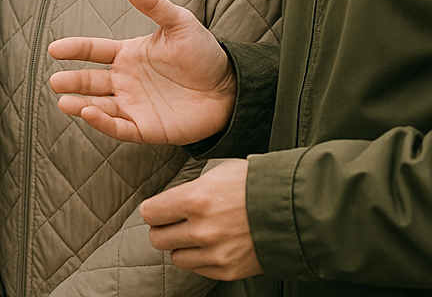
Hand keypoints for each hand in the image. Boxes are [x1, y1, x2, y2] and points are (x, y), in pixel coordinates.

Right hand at [48, 0, 235, 144]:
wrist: (231, 88)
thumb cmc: (204, 53)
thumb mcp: (178, 22)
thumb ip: (152, 3)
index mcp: (129, 54)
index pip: (94, 50)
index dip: (74, 48)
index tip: (54, 48)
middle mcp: (126, 80)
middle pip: (90, 80)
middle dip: (71, 81)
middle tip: (55, 81)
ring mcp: (134, 105)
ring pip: (98, 105)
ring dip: (80, 104)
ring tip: (64, 102)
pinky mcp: (146, 128)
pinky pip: (118, 127)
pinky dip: (102, 122)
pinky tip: (89, 113)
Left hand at [141, 159, 260, 279]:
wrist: (292, 210)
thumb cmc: (253, 185)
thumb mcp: (216, 173)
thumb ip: (189, 189)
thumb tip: (170, 200)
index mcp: (195, 199)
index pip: (150, 213)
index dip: (153, 210)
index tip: (158, 209)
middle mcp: (201, 229)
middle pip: (157, 238)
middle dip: (162, 229)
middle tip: (173, 222)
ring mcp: (215, 253)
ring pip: (175, 257)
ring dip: (180, 246)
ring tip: (194, 233)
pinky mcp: (228, 270)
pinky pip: (197, 269)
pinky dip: (198, 258)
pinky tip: (210, 245)